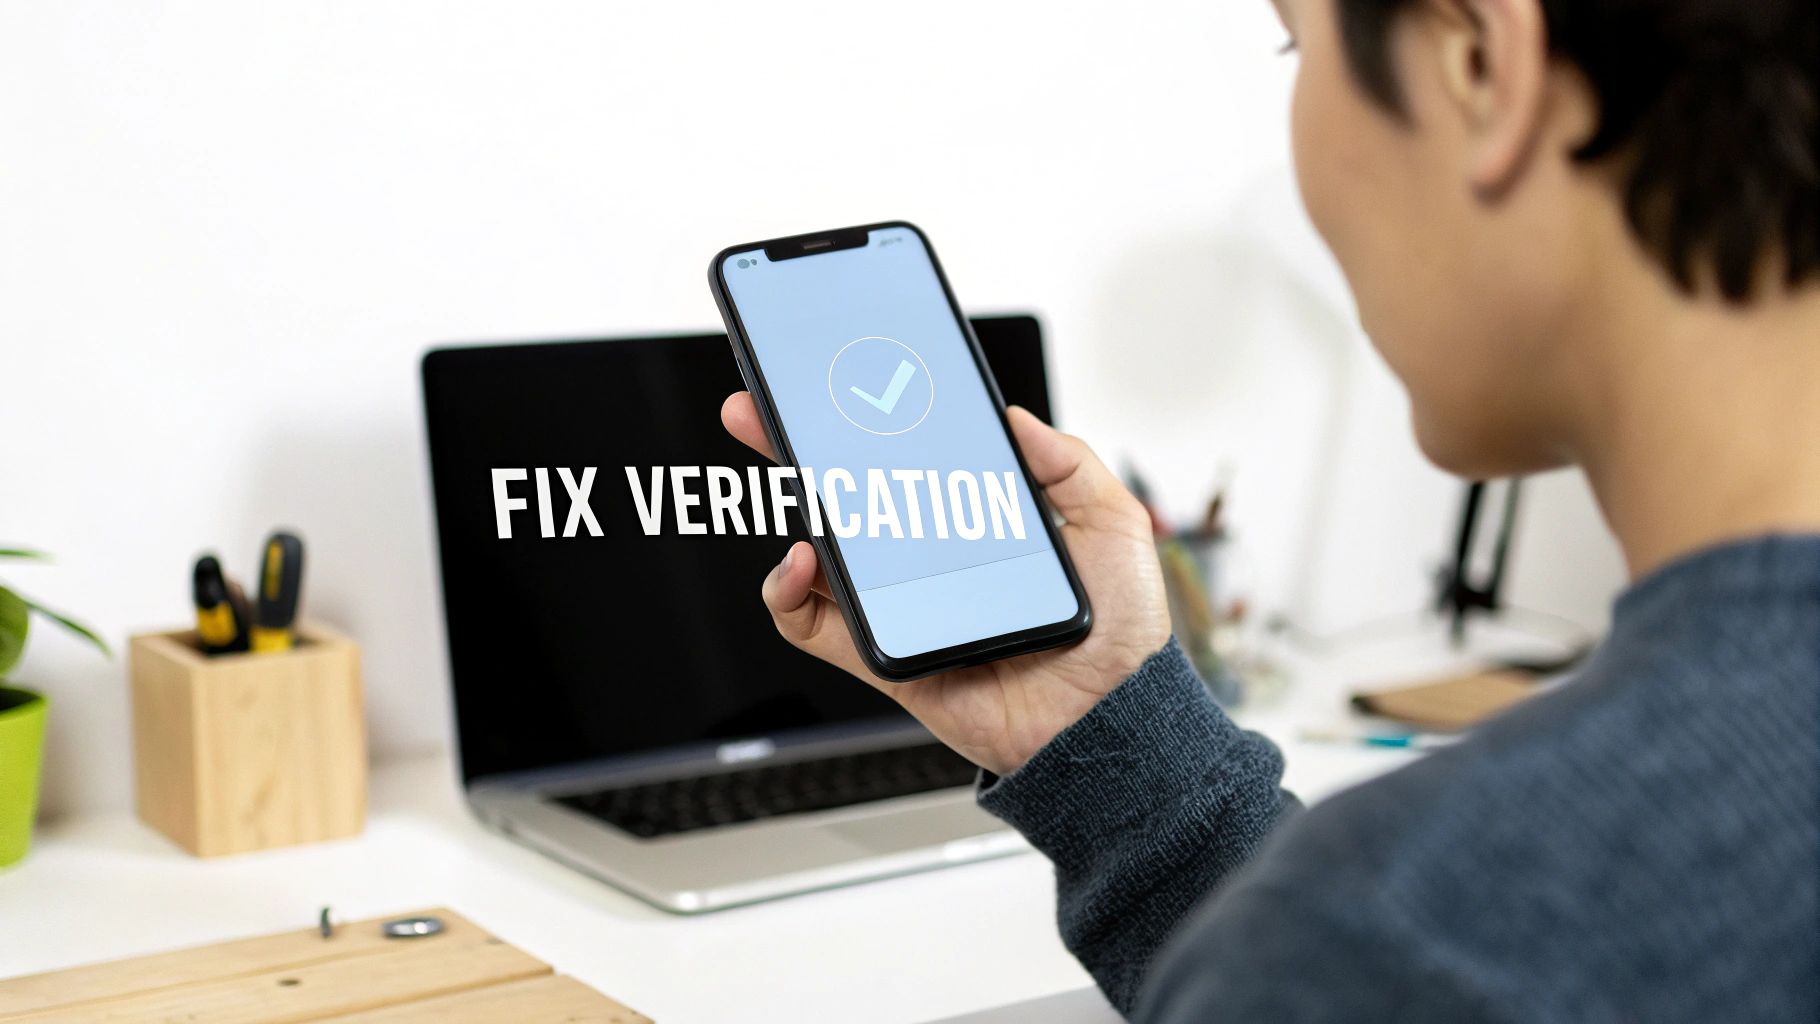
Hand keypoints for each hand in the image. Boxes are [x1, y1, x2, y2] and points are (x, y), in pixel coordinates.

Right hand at [721, 393, 1170, 775]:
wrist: (1109, 716)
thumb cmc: (1118, 632)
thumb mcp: (1112, 522)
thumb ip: (1068, 461)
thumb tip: (1013, 417)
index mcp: (973, 523)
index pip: (906, 461)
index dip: (866, 422)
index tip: (837, 381)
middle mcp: (927, 560)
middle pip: (845, 495)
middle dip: (794, 445)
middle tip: (760, 407)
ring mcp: (899, 605)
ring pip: (816, 554)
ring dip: (792, 511)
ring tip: (797, 479)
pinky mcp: (881, 655)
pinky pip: (810, 624)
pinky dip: (787, 592)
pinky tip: (802, 561)